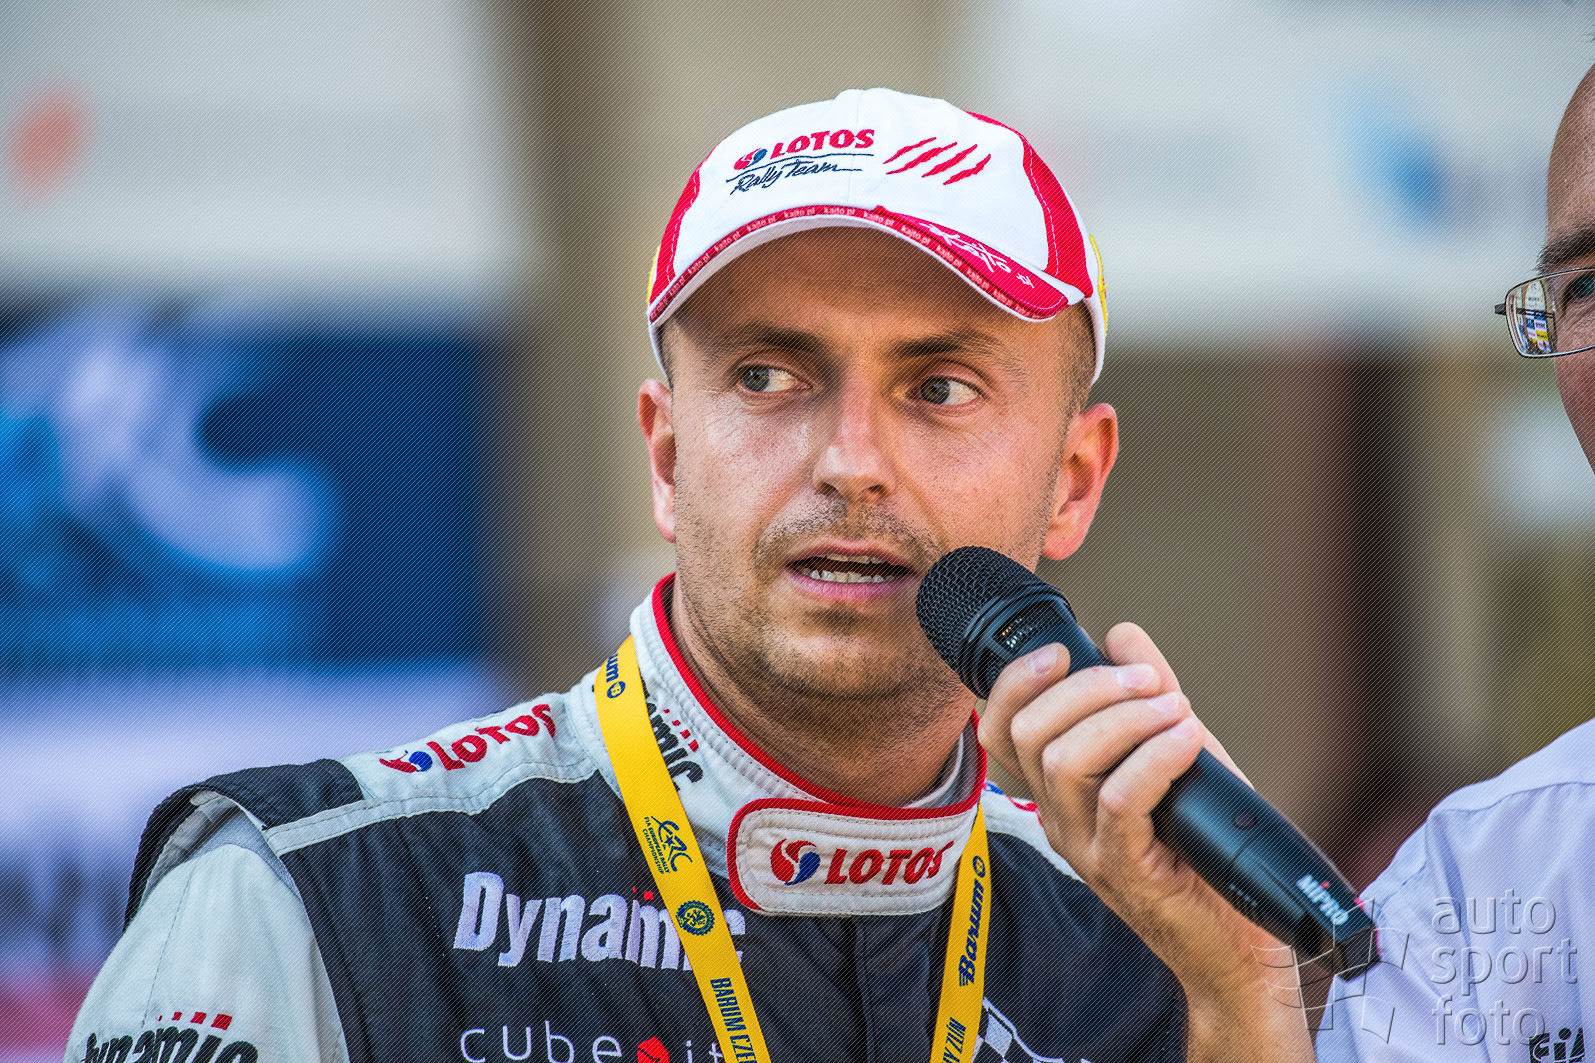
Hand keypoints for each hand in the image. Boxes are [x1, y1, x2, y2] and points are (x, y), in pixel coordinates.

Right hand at [978, 621, 1311, 1061]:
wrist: (1240, 946)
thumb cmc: (1206, 855)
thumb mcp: (1178, 756)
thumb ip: (1147, 698)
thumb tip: (1121, 636)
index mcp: (1059, 793)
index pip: (999, 731)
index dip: (1015, 683)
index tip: (1061, 650)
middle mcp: (1059, 820)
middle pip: (1031, 735)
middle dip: (1090, 689)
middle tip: (1150, 681)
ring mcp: (1085, 850)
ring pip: (1067, 762)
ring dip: (1125, 718)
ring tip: (1175, 709)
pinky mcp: (1123, 873)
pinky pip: (1119, 801)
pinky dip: (1154, 757)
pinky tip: (1187, 740)